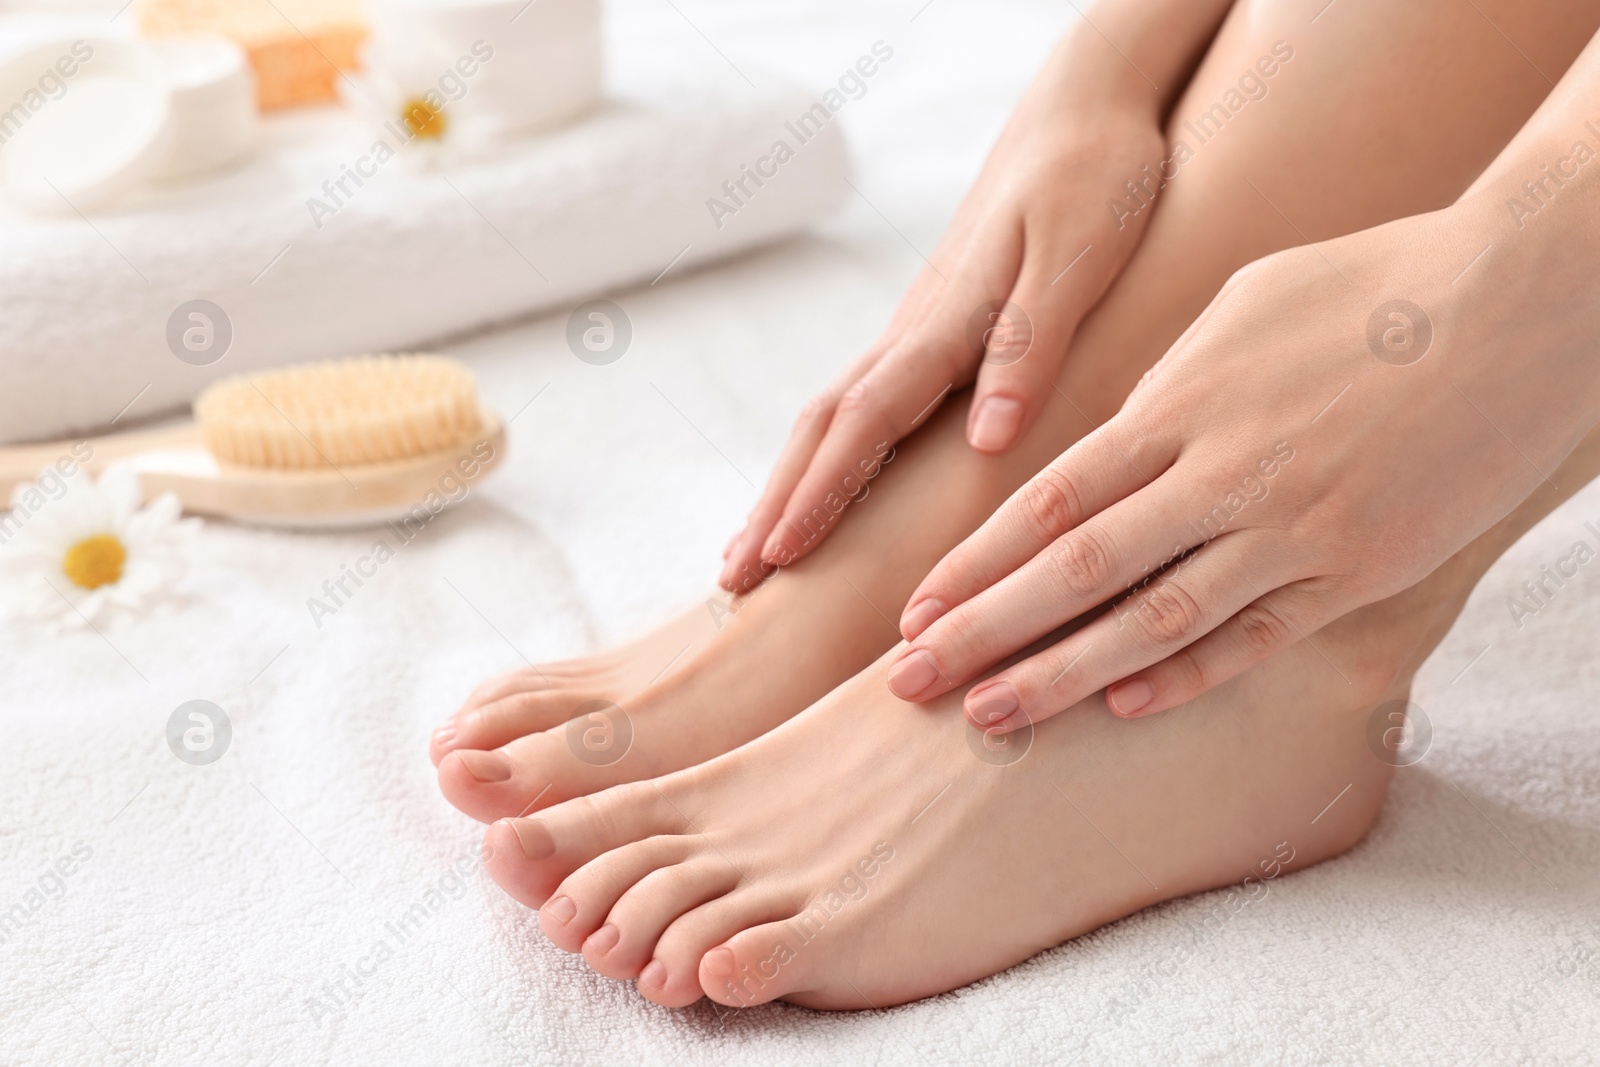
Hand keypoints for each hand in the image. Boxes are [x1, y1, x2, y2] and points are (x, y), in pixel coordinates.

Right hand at [718, 35, 1168, 592]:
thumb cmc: (1094, 177)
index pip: (864, 423)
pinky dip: (826, 458)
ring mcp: (915, 331)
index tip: (778, 557)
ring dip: (789, 485)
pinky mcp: (932, 330)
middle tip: (732, 578)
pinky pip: (862, 406)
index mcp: (944, 323)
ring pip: (833, 418)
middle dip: (775, 504)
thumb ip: (1029, 348)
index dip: (820, 494)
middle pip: (823, 427)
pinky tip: (821, 488)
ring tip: (754, 550)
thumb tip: (984, 443)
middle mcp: (913, 332)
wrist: (1081, 110)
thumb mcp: (1078, 260)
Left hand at [888, 202, 1599, 729]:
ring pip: (1152, 623)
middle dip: (984, 632)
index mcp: (1183, 406)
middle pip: (1076, 572)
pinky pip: (1254, 638)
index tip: (914, 608)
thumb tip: (1118, 432)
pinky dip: (1184, 677)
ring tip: (988, 718)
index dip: (975, 563)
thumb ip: (1168, 378)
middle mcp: (1224, 477)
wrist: (1524, 303)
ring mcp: (1293, 532)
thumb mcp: (1245, 303)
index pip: (1050, 502)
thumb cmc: (1376, 285)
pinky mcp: (1359, 571)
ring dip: (1062, 676)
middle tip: (908, 682)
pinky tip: (1120, 706)